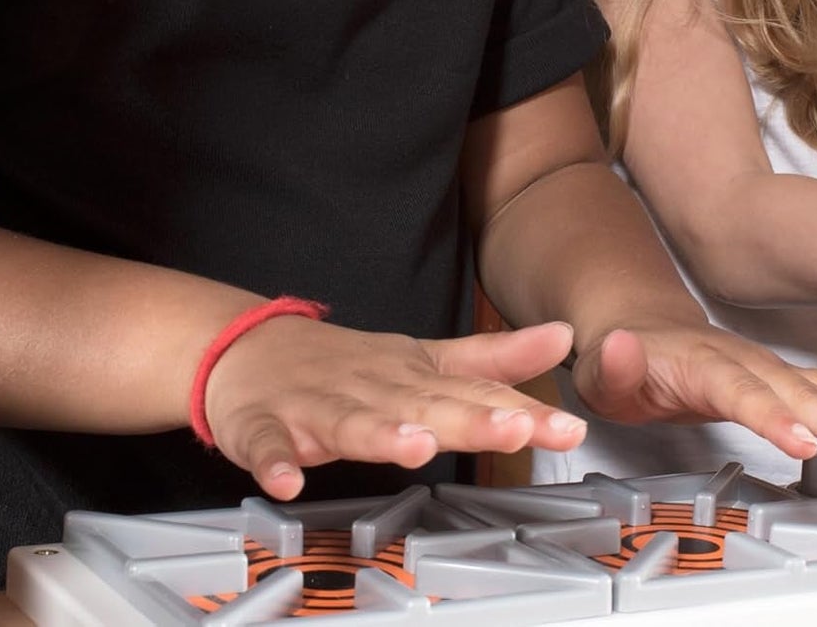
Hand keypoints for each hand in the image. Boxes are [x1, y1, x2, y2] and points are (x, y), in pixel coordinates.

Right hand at [203, 318, 587, 498]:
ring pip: (351, 422)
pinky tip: (287, 481)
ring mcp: (315, 407)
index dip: (522, 411)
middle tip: (514, 429)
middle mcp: (372, 388)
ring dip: (382, 435)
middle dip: (469, 419)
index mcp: (413, 377)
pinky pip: (266, 446)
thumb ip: (495, 358)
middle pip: (423, 406)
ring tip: (415, 448)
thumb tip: (563, 336)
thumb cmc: (348, 365)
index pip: (475, 393)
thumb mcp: (427, 358)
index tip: (567, 428)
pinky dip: (274, 463)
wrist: (249, 349)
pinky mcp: (262, 426)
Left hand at [569, 322, 816, 466]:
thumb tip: (620, 348)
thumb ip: (613, 364)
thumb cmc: (622, 356)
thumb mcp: (602, 364)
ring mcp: (770, 368)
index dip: (772, 416)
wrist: (639, 322)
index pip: (740, 391)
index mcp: (701, 362)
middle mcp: (746, 360)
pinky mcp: (787, 380)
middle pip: (800, 392)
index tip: (802, 442)